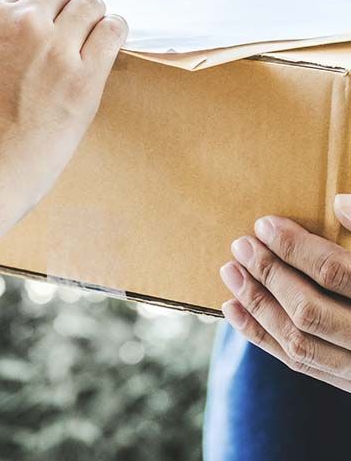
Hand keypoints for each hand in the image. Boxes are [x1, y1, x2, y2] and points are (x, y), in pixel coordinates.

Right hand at [0, 0, 127, 254]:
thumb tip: (2, 45)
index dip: (25, 8)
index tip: (32, 25)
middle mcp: (17, 19)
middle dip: (60, 6)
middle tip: (65, 27)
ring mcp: (53, 46)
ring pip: (88, 5)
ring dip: (90, 16)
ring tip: (92, 32)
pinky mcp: (83, 78)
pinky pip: (111, 33)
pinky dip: (113, 31)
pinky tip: (111, 39)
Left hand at [219, 198, 350, 390]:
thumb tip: (337, 202)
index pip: (335, 273)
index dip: (296, 247)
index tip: (265, 224)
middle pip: (311, 311)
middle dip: (270, 275)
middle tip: (241, 245)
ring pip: (301, 344)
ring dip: (257, 306)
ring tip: (230, 272)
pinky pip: (302, 364)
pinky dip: (262, 336)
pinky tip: (235, 309)